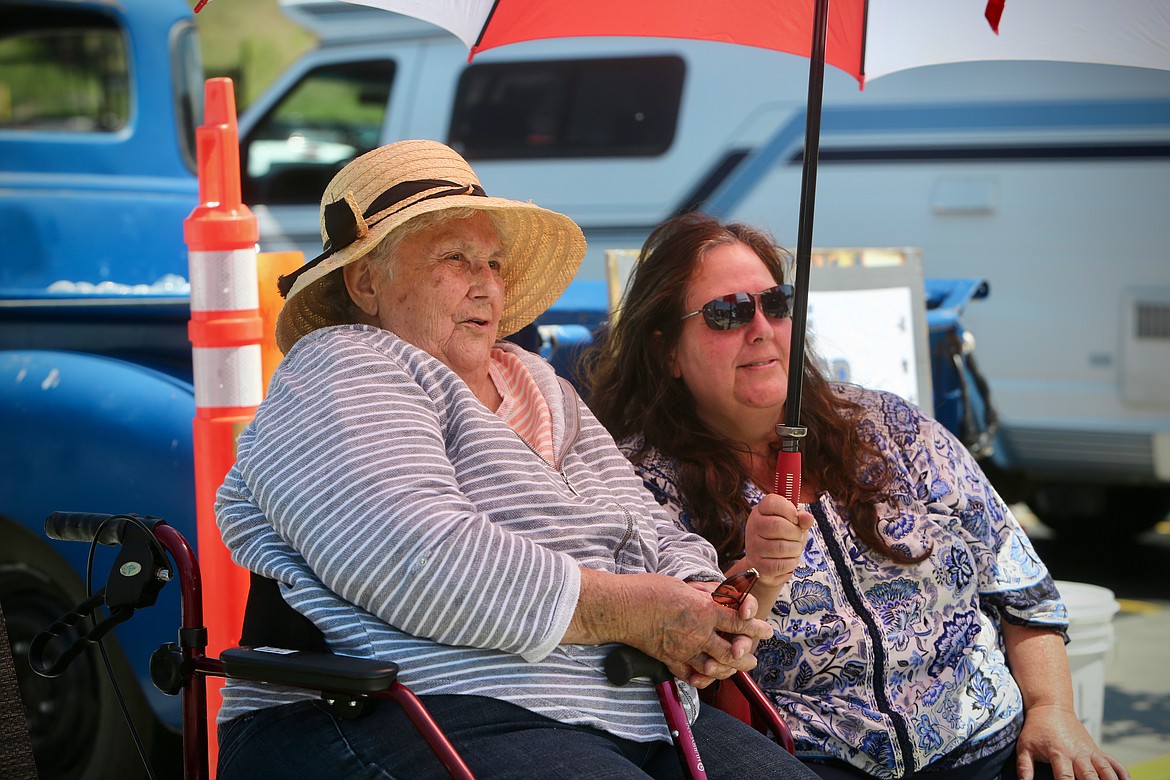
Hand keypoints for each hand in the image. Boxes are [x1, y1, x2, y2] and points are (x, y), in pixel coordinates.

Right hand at [623, 574, 770, 687]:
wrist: (622, 608)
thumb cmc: (649, 590)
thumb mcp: (684, 585)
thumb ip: (706, 595)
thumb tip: (722, 598)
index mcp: (704, 610)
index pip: (739, 622)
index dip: (756, 627)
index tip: (765, 630)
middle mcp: (698, 633)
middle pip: (733, 651)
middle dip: (747, 654)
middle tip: (753, 656)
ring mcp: (684, 650)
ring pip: (716, 667)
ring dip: (731, 669)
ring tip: (737, 668)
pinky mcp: (670, 660)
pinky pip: (691, 675)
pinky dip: (703, 679)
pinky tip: (708, 676)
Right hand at [743, 492, 812, 587]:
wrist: (767, 560)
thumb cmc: (782, 537)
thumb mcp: (793, 523)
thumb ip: (802, 518)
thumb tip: (807, 518)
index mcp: (761, 510)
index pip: (772, 502)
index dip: (790, 510)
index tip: (795, 519)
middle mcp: (753, 525)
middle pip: (778, 525)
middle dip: (796, 533)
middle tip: (797, 537)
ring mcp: (753, 545)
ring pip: (781, 547)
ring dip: (795, 550)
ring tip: (793, 549)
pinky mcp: (757, 564)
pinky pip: (781, 564)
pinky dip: (791, 563)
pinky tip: (788, 559)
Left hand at [1016, 704, 1128, 779]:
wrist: (1051, 707)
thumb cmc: (1037, 728)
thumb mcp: (1025, 746)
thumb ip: (1024, 767)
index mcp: (1059, 753)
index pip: (1066, 778)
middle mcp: (1078, 754)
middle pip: (1090, 777)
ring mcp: (1090, 752)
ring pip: (1106, 771)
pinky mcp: (1097, 750)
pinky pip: (1114, 763)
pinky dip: (1123, 773)